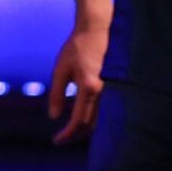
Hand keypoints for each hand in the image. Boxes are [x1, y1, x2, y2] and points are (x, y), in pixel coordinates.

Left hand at [47, 18, 106, 144]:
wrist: (97, 30)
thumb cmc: (76, 48)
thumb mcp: (60, 69)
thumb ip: (57, 94)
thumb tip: (54, 118)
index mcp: (89, 87)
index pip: (79, 120)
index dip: (67, 134)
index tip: (56, 140)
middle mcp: (104, 92)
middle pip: (92, 125)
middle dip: (76, 135)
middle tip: (62, 139)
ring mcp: (113, 90)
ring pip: (102, 120)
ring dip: (87, 130)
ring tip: (72, 133)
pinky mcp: (117, 88)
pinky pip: (107, 111)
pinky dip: (97, 120)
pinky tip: (86, 121)